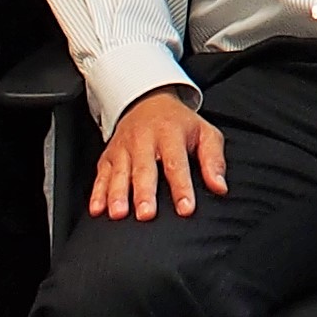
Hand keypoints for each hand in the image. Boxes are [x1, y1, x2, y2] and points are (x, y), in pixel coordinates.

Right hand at [92, 87, 226, 220]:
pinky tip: (97, 209)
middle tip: (146, 214)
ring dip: (118, 194)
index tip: (186, 208)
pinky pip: (101, 175)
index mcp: (170, 134)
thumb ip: (213, 159)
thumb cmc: (179, 124)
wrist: (147, 101)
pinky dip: (97, 193)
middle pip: (144, 169)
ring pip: (119, 173)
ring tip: (119, 214)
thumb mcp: (204, 132)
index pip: (176, 163)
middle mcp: (144, 140)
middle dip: (144, 192)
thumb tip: (220, 187)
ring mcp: (123, 148)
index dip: (182, 187)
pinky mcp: (107, 156)